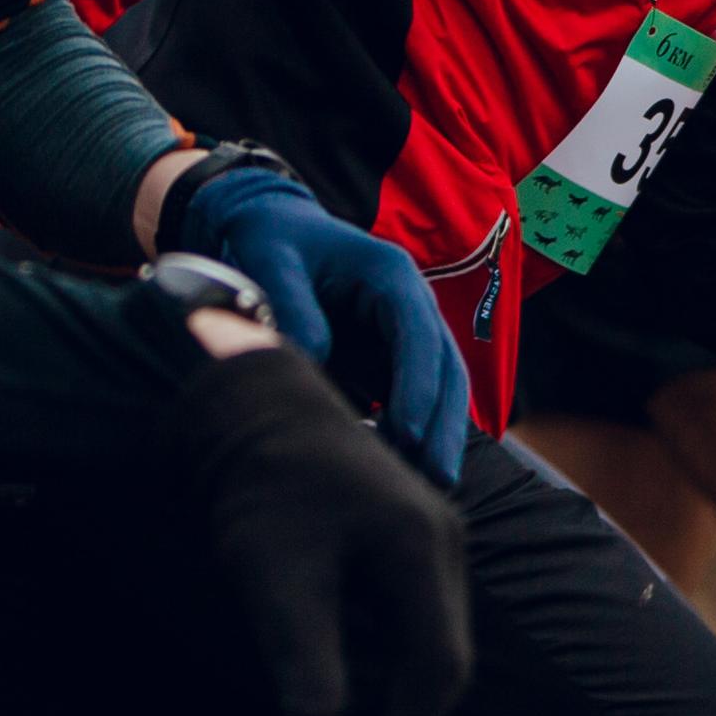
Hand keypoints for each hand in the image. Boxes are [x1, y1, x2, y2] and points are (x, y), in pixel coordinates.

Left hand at [159, 306, 471, 715]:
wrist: (245, 403)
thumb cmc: (259, 487)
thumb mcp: (273, 582)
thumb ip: (306, 666)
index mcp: (421, 549)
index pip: (439, 669)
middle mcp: (441, 539)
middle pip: (445, 658)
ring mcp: (429, 530)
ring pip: (431, 636)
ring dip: (396, 693)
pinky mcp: (405, 530)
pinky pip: (412, 612)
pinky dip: (386, 658)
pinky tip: (343, 675)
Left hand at [161, 154, 471, 489]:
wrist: (271, 229)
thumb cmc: (272, 240)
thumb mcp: (270, 260)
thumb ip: (291, 307)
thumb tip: (312, 364)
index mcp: (390, 274)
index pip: (418, 334)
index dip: (417, 386)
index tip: (407, 434)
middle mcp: (411, 304)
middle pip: (445, 368)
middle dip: (442, 425)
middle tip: (435, 480)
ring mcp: (406, 332)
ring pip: (439, 388)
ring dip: (437, 435)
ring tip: (427, 486)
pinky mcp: (392, 356)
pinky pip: (413, 396)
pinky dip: (415, 431)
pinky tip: (402, 470)